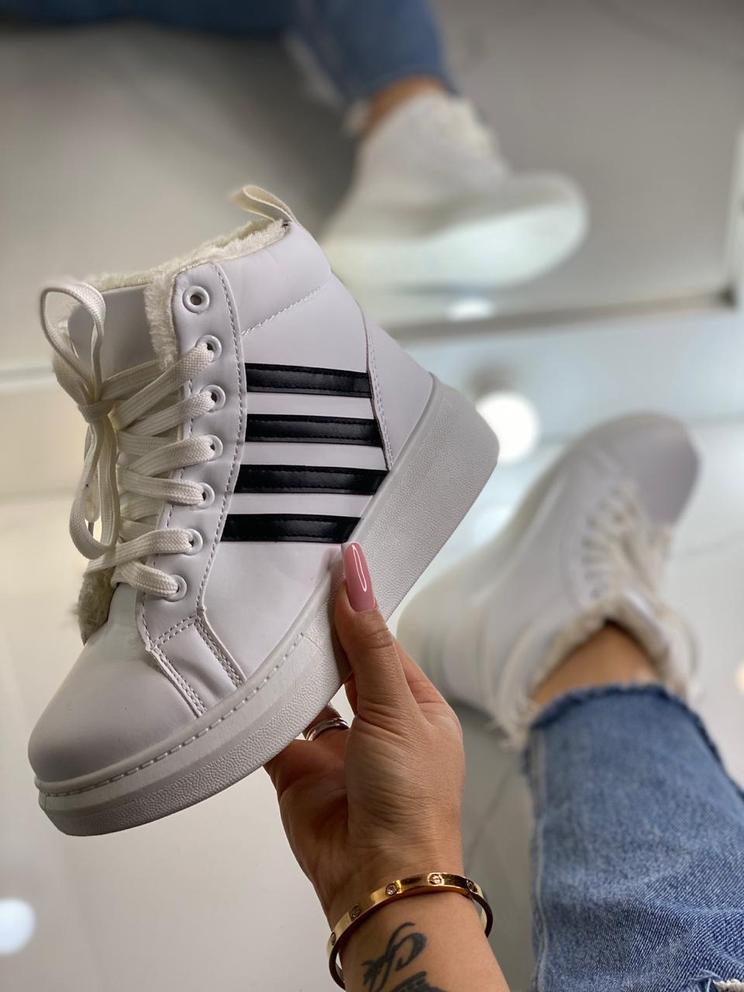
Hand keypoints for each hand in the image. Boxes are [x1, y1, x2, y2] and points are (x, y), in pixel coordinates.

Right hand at [265, 543, 465, 925]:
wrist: (379, 881)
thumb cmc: (410, 796)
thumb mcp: (396, 709)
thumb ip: (369, 644)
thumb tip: (356, 574)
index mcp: (413, 704)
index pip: (380, 641)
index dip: (354, 607)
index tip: (325, 565)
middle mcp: (375, 722)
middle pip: (341, 663)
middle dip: (316, 634)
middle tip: (283, 586)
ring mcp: (335, 749)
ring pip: (305, 694)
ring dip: (287, 668)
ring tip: (259, 621)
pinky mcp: (297, 772)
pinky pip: (272, 731)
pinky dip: (257, 709)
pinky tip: (239, 674)